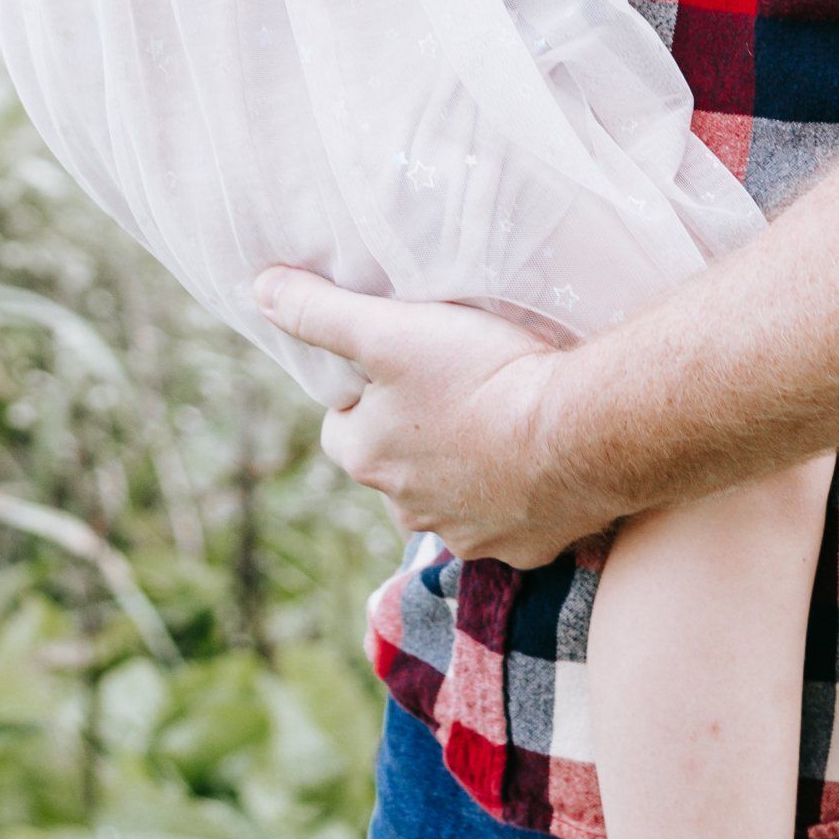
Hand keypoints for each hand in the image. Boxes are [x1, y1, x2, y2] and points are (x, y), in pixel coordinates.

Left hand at [254, 267, 603, 565]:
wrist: (578, 434)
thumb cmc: (479, 375)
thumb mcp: (389, 330)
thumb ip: (320, 312)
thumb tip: (259, 289)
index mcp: (368, 458)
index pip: (341, 426)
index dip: (364, 392)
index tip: (398, 364)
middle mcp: (407, 510)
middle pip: (394, 465)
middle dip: (412, 433)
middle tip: (453, 384)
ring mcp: (467, 536)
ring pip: (447, 496)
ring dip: (462, 465)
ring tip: (498, 416)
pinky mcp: (523, 548)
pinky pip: (507, 520)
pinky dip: (514, 494)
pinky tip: (535, 454)